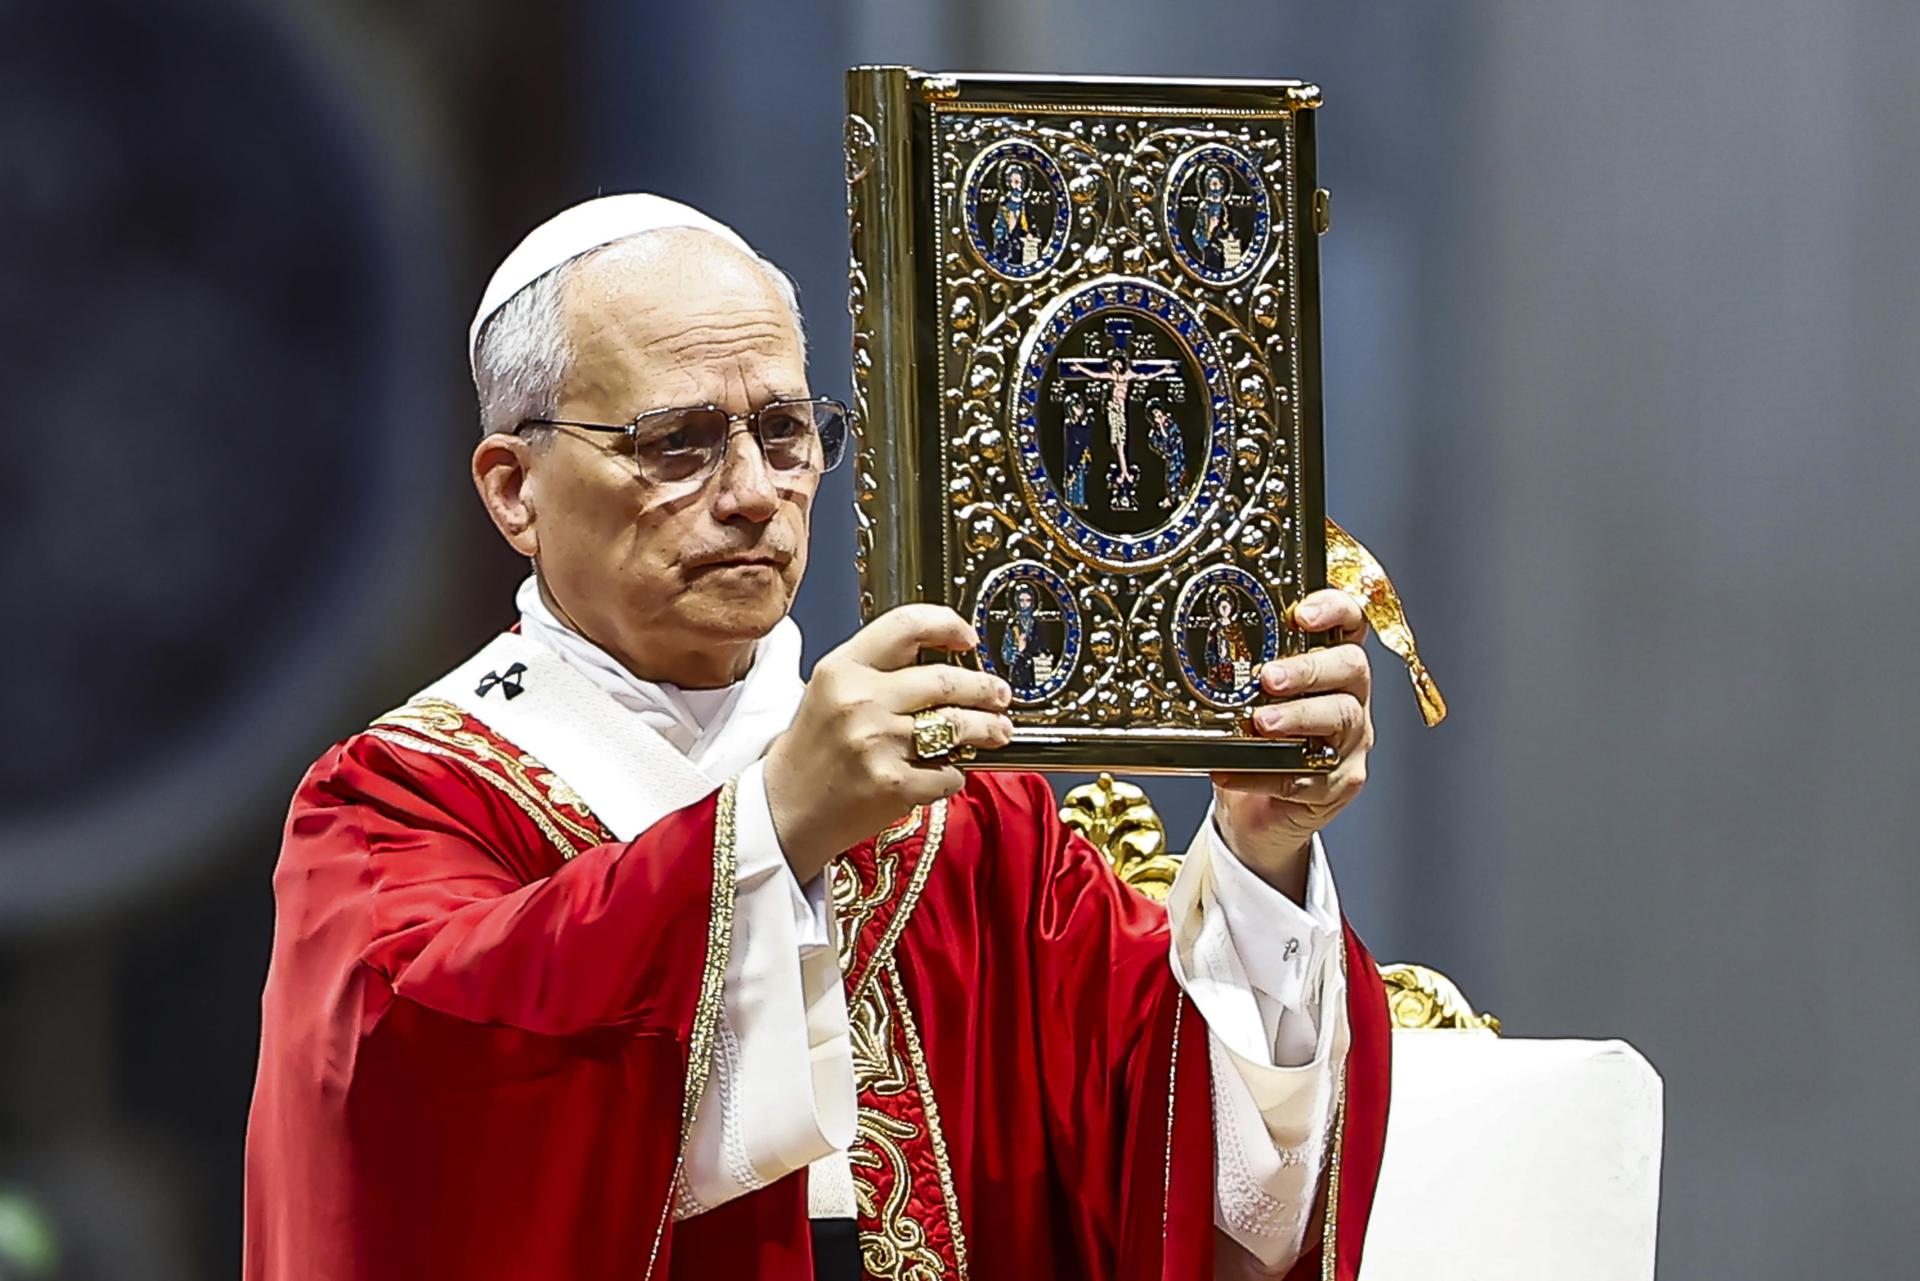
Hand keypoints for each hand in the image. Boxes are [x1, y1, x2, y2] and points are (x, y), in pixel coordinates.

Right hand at [764, 604, 1012, 881]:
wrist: (783, 812)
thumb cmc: (812, 753)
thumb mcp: (830, 693)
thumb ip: (879, 671)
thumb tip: (945, 658)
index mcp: (841, 669)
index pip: (907, 626)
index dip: (948, 625)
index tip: (969, 638)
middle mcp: (859, 701)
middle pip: (945, 680)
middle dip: (985, 688)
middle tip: (999, 695)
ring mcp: (877, 744)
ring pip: (956, 726)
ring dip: (987, 729)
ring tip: (997, 731)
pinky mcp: (893, 785)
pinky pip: (948, 774)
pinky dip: (954, 775)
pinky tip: (945, 774)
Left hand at [1209, 589, 1372, 902]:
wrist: (1254, 812)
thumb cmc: (1254, 742)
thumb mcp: (1245, 697)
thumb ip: (1239, 671)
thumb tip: (1198, 647)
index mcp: (1330, 664)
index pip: (1350, 623)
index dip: (1335, 610)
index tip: (1303, 614)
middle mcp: (1349, 697)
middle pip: (1351, 668)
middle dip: (1309, 669)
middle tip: (1270, 677)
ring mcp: (1349, 742)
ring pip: (1339, 719)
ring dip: (1296, 717)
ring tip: (1261, 723)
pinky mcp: (1337, 784)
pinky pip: (1308, 778)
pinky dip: (1265, 775)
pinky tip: (1231, 770)